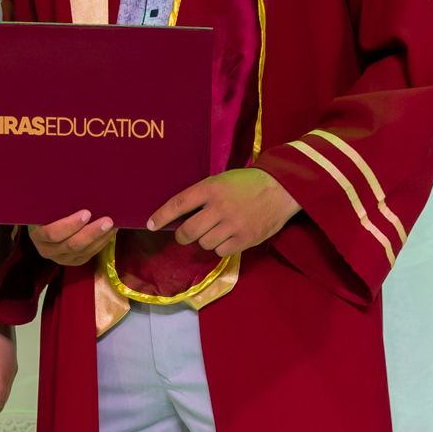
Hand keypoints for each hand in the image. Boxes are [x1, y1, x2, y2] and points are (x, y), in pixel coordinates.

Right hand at [27, 209, 115, 267]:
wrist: (45, 226)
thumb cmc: (46, 212)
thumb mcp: (46, 208)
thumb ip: (55, 204)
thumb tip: (75, 189)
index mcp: (37, 236)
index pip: (53, 233)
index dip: (70, 225)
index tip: (87, 213)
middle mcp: (48, 251)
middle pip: (71, 245)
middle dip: (91, 233)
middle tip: (107, 221)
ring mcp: (62, 258)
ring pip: (83, 251)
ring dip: (100, 238)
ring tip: (113, 225)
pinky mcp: (74, 261)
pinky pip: (90, 254)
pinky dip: (102, 242)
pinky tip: (111, 232)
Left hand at [147, 167, 298, 257]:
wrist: (282, 189)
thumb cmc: (248, 183)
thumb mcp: (222, 180)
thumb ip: (203, 195)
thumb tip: (180, 215)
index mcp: (212, 188)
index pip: (179, 203)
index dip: (161, 216)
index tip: (150, 225)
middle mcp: (220, 207)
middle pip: (188, 231)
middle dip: (182, 235)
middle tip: (185, 233)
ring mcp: (233, 225)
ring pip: (204, 243)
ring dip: (206, 240)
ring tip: (218, 230)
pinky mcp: (245, 239)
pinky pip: (221, 251)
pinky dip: (222, 247)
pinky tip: (230, 236)